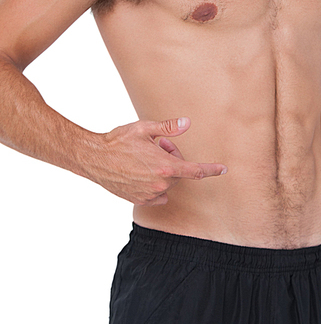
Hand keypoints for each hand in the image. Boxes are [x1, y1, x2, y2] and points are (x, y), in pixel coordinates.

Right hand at [87, 117, 226, 204]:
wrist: (94, 158)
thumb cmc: (118, 141)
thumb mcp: (144, 128)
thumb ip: (168, 128)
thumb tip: (187, 123)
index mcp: (165, 167)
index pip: (195, 171)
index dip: (211, 170)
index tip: (223, 169)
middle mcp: (159, 184)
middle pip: (178, 173)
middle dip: (172, 158)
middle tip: (157, 145)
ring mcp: (149, 194)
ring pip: (167, 183)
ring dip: (162, 172)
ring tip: (144, 158)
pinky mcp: (138, 200)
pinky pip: (156, 195)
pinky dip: (154, 185)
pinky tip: (141, 173)